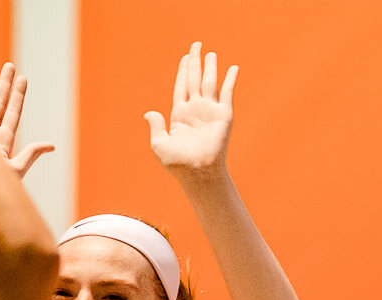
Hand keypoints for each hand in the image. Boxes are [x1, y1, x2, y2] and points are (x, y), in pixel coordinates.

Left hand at [144, 42, 236, 177]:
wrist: (198, 172)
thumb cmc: (178, 163)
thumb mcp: (159, 144)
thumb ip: (156, 126)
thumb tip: (149, 112)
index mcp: (180, 114)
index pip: (181, 86)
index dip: (183, 71)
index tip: (185, 57)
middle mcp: (195, 109)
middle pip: (195, 79)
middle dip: (194, 62)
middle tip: (196, 45)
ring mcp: (210, 111)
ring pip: (210, 82)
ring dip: (210, 67)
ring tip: (210, 53)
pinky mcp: (224, 115)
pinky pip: (227, 93)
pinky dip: (230, 80)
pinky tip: (232, 68)